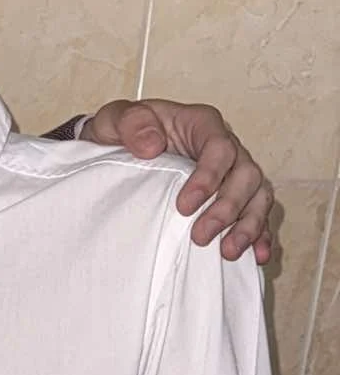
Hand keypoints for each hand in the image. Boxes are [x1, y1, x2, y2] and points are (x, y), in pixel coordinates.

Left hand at [79, 100, 274, 264]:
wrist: (120, 149)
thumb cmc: (124, 132)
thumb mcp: (116, 119)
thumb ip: (132, 124)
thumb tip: (152, 145)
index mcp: (202, 125)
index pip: (219, 147)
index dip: (208, 177)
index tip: (184, 207)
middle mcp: (225, 148)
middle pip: (246, 174)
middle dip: (228, 208)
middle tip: (200, 236)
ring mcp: (232, 174)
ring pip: (257, 195)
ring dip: (249, 225)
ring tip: (229, 252)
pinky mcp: (232, 197)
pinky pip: (255, 214)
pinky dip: (259, 234)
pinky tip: (257, 255)